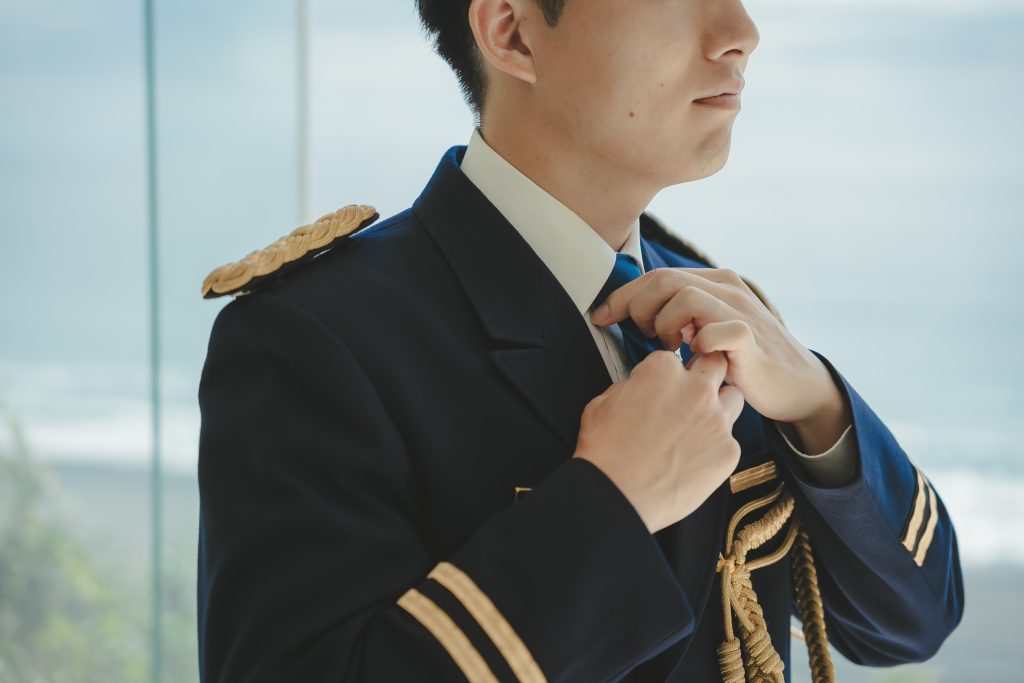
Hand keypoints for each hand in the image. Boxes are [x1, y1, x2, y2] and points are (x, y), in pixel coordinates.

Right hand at [574, 349, 745, 532]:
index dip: (665, 375)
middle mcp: (696, 389)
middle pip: (716, 364)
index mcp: (663, 370)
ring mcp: (717, 421)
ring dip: (719, 406)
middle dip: (705, 373)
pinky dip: (715, 447)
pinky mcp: (728, 452)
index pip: (673, 358)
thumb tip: (639, 390)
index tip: (660, 389)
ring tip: (697, 427)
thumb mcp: (602, 403)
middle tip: (691, 393)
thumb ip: (630, 387)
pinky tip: (693, 460)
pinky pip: (730, 440)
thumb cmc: (605, 451)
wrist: (617, 495)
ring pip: (733, 398)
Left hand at [589, 267, 840, 428]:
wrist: (795, 385)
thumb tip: (632, 315)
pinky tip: (696, 360)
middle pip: (664, 279)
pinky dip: (697, 345)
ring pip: (685, 297)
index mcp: (714, 282)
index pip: (656, 275)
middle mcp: (727, 290)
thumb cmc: (742, 360)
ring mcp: (741, 312)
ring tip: (670, 348)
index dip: (623, 295)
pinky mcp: (751, 340)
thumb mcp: (707, 329)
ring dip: (665, 325)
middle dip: (638, 308)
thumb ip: (679, 316)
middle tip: (644, 337)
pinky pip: (715, 331)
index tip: (601, 316)